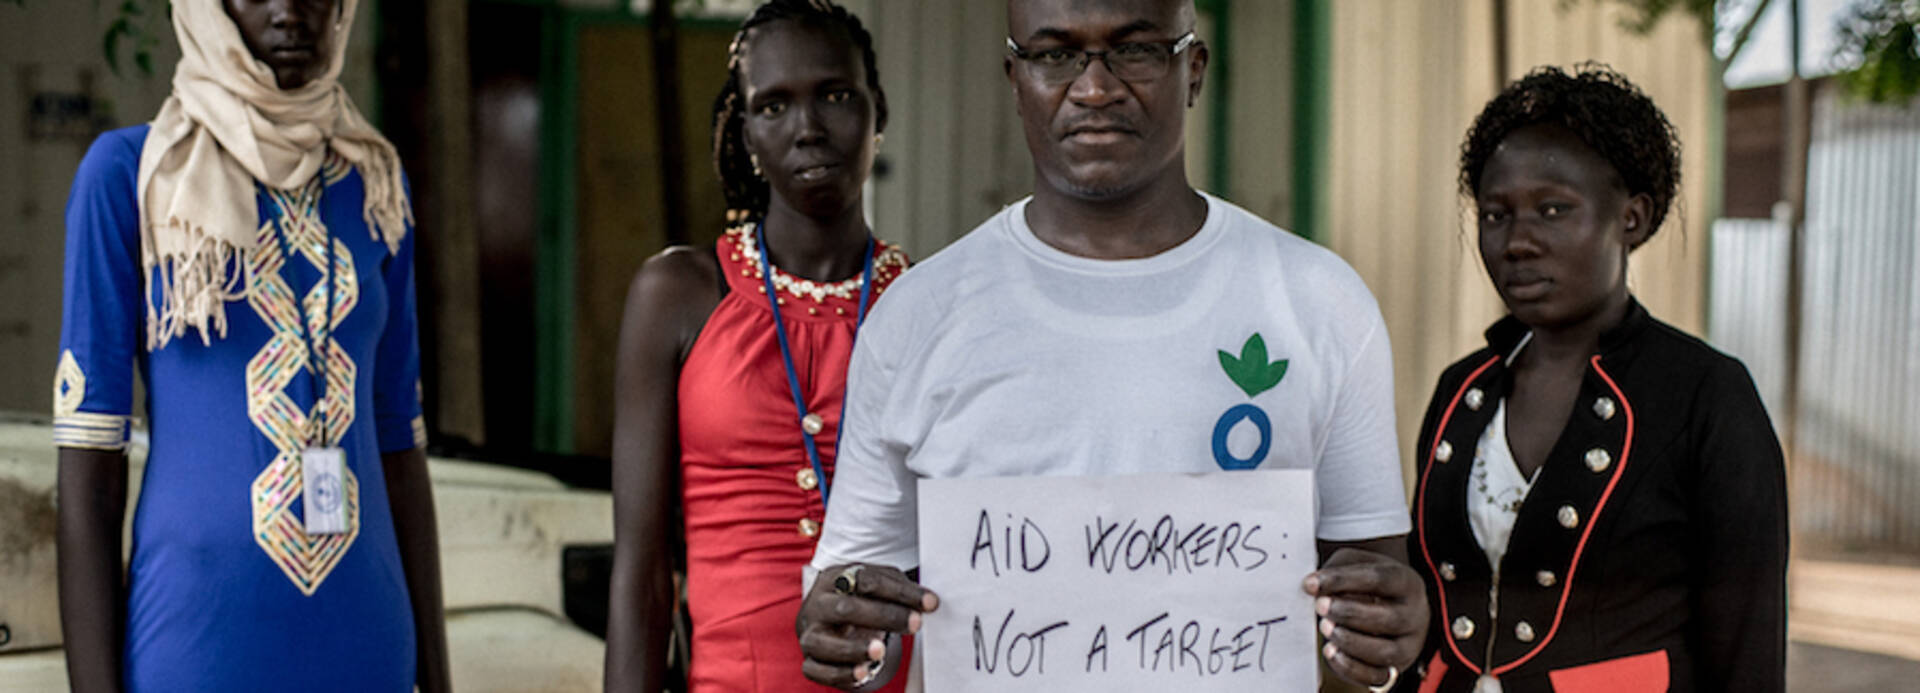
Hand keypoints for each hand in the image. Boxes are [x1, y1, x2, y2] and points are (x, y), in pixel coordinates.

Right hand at [797, 563, 939, 690]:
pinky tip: (863, 673)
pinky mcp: (809, 660)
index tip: (929, 603)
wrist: (828, 617)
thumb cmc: (859, 599)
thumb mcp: (878, 586)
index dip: (900, 592)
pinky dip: (841, 673)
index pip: (867, 581)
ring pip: (824, 642)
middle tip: (914, 623)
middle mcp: (817, 605)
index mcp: (835, 579)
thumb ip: (901, 590)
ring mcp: (810, 634)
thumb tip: (929, 603)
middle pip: (845, 609)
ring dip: (854, 648)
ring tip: (881, 650)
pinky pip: (818, 670)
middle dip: (883, 616)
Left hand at [1303, 547, 1428, 689]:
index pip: (1380, 579)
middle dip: (1350, 613)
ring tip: (1325, 627)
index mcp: (1407, 582)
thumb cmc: (1365, 583)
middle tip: (1320, 606)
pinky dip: (1351, 667)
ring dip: (1350, 641)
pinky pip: (1377, 677)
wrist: (1387, 605)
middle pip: (1391, 619)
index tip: (1310, 584)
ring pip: (1386, 652)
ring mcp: (1408, 646)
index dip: (1343, 581)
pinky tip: (1330, 651)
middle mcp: (1415, 615)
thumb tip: (1313, 588)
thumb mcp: (1354, 564)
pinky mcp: (1395, 669)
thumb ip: (1336, 572)